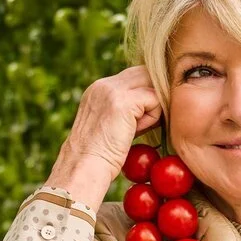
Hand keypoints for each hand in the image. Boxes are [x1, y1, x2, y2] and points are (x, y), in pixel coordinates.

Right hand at [46, 66, 163, 205]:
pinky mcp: (122, 101)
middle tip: (151, 120)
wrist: (85, 168)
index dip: (147, 91)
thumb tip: (155, 101)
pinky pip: (154, 100)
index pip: (134, 75)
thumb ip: (127, 109)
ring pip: (152, 85)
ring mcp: (111, 90)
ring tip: (138, 129)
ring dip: (153, 109)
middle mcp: (103, 85)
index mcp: (98, 89)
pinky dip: (152, 118)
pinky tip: (136, 132)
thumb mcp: (110, 124)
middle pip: (145, 72)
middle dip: (155, 94)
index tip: (146, 116)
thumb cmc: (99, 156)